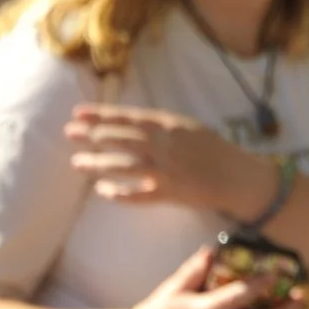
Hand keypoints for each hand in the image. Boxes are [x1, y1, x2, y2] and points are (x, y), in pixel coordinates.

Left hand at [66, 105, 274, 217]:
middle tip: (69, 134)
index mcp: (169, 126)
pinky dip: (118, 193)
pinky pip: (137, 195)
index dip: (100, 115)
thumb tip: (128, 122)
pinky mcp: (168, 194)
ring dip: (97, 164)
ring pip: (122, 166)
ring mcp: (165, 171)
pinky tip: (103, 191)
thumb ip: (160, 125)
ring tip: (77, 162)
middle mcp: (164, 146)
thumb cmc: (215, 149)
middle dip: (91, 136)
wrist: (239, 178)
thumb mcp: (188, 127)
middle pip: (119, 139)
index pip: (127, 117)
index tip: (77, 113)